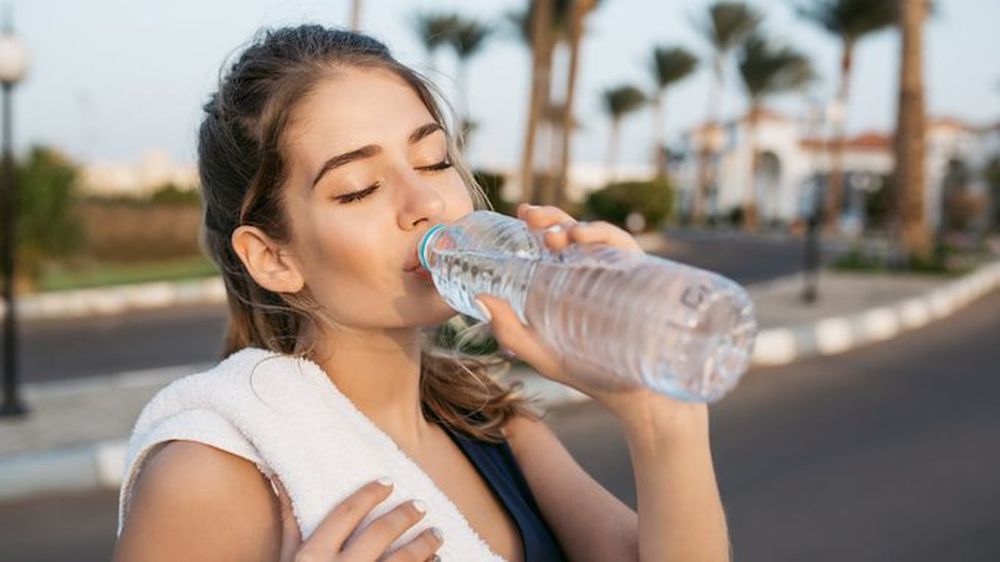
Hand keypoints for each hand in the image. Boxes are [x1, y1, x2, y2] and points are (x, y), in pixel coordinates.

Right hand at [273, 476, 442, 561]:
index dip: (369, 494)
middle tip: (420, 506)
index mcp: (313, 556)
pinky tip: (436, 561)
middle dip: (405, 515)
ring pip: (404, 559)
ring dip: (425, 544)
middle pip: (381, 532)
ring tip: (437, 534)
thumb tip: (279, 478)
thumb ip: (290, 523)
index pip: (346, 514)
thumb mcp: (288, 560)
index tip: (388, 483)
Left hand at [475, 203, 652, 406]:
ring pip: (593, 234)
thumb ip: (509, 329)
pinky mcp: (637, 275)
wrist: (635, 394)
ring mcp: (613, 272)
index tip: (520, 214)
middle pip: (568, 233)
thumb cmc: (589, 374)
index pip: (549, 245)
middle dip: (549, 218)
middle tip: (529, 216)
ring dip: (570, 226)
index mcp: (564, 284)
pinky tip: (580, 237)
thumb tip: (479, 297)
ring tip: (552, 237)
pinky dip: (600, 234)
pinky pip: (620, 245)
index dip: (536, 224)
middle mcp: (589, 273)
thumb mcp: (541, 353)